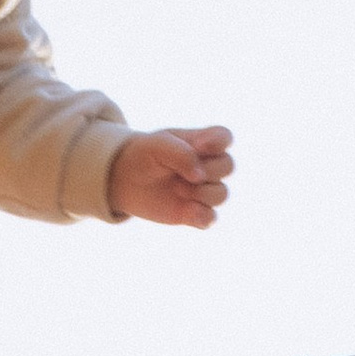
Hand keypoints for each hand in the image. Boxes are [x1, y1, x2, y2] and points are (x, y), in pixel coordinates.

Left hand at [109, 125, 234, 228]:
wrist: (125, 179)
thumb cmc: (145, 155)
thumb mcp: (157, 145)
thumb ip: (181, 153)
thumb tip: (200, 176)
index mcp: (201, 142)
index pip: (224, 137)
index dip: (218, 142)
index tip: (198, 146)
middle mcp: (207, 166)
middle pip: (228, 166)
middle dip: (209, 170)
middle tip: (181, 173)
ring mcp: (202, 190)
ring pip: (222, 194)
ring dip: (202, 192)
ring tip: (177, 189)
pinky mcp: (193, 212)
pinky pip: (211, 218)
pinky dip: (203, 216)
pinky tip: (188, 211)